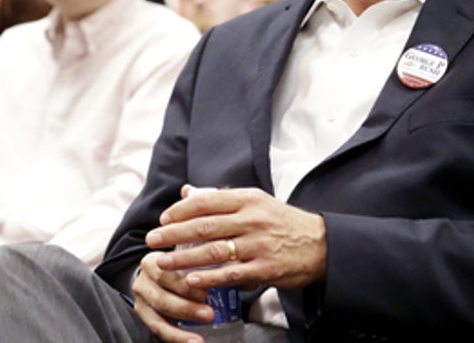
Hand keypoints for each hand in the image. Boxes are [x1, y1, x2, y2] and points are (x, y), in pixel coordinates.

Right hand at [132, 250, 213, 342]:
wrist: (159, 273)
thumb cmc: (181, 264)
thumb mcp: (188, 258)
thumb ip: (202, 264)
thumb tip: (230, 271)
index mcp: (153, 262)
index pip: (165, 274)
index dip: (184, 286)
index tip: (205, 293)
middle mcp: (143, 282)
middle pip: (162, 298)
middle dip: (187, 308)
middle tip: (209, 314)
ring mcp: (141, 301)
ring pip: (158, 318)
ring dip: (181, 330)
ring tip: (198, 338)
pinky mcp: (144, 316)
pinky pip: (159, 330)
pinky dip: (176, 338)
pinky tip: (191, 342)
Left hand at [133, 186, 327, 338]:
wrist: (321, 244)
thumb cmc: (284, 223)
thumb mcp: (258, 203)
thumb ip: (222, 199)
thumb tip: (187, 193)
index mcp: (250, 200)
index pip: (207, 201)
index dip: (181, 211)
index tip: (163, 219)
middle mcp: (253, 220)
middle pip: (204, 226)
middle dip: (173, 234)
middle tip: (152, 240)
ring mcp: (259, 245)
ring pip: (213, 251)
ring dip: (183, 257)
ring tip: (162, 262)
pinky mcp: (265, 268)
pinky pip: (231, 274)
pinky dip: (209, 278)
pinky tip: (191, 280)